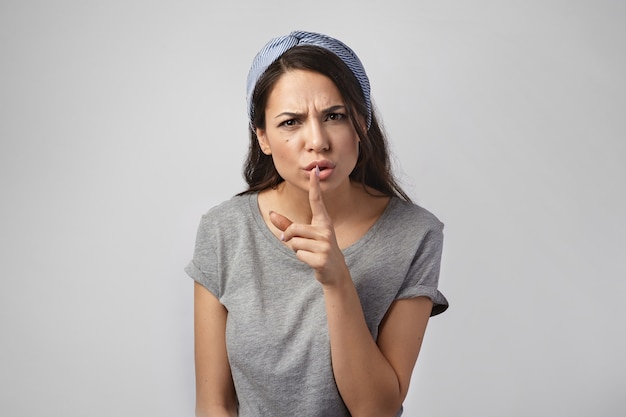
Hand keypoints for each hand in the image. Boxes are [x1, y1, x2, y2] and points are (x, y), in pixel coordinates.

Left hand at [269, 167, 348, 285]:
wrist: (335, 271)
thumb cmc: (318, 250)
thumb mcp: (304, 236)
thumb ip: (287, 225)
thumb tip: (271, 213)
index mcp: (323, 222)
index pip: (316, 201)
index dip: (315, 186)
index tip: (314, 170)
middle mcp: (326, 231)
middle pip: (295, 228)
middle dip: (289, 237)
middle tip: (299, 245)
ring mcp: (326, 245)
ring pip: (295, 243)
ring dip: (296, 250)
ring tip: (309, 252)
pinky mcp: (322, 258)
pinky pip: (299, 254)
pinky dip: (301, 259)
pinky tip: (312, 260)